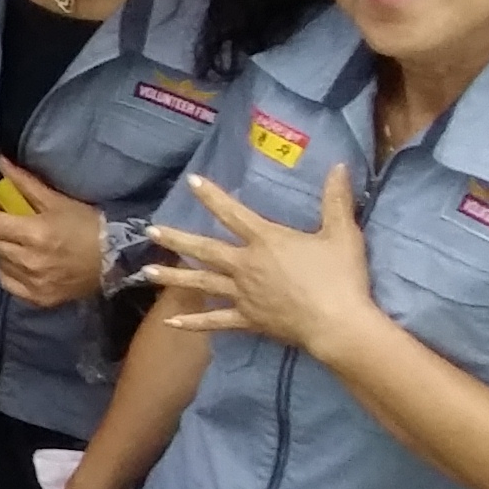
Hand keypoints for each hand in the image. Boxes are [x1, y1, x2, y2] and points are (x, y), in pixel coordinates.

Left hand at [0, 156, 107, 307]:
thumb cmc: (88, 225)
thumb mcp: (57, 200)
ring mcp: (33, 283)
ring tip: (18, 240)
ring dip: (2, 248)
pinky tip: (23, 262)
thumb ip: (24, 183)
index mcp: (35, 234)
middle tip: (6, 219)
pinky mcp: (38, 299)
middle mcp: (30, 261)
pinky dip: (10, 270)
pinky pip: (8, 282)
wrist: (117, 259)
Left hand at [145, 167, 386, 363]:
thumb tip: (339, 165)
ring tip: (146, 273)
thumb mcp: (342, 232)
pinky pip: (214, 321)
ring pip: (201, 283)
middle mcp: (246, 266)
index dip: (212, 196)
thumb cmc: (341, 276)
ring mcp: (242, 295)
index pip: (232, 213)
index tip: (191, 183)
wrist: (337, 323)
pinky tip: (170, 321)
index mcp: (266, 241)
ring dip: (173, 277)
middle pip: (204, 249)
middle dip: (176, 239)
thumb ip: (336, 199)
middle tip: (150, 232)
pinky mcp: (247, 320)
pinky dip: (192, 322)